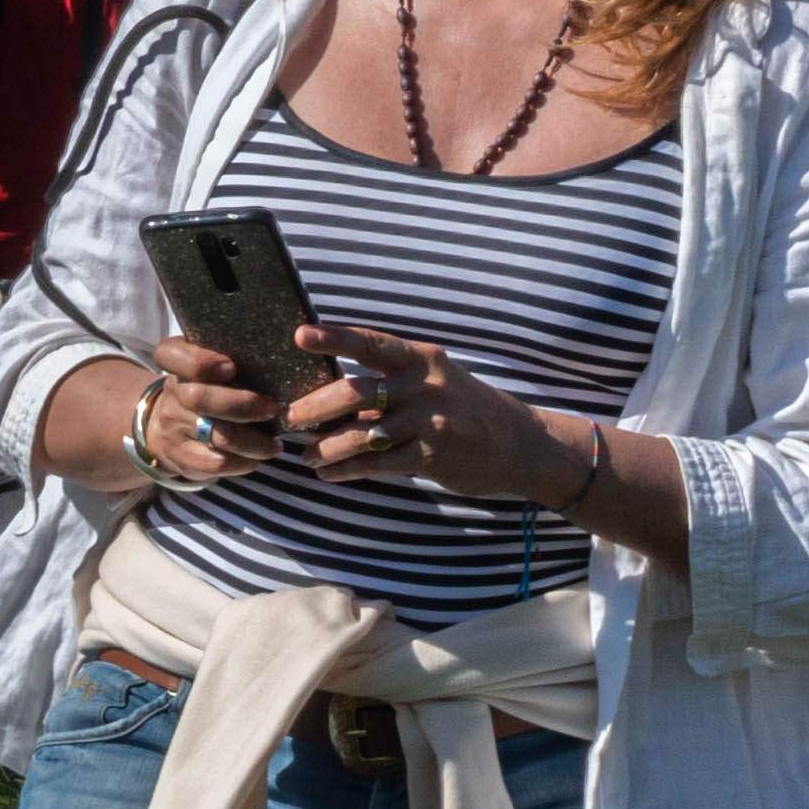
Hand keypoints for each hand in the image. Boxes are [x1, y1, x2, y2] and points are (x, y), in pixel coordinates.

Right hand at [116, 328, 286, 491]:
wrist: (168, 428)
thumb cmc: (208, 388)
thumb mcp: (211, 367)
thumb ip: (236, 358)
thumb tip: (288, 361)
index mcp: (177, 363)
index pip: (171, 354)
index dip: (199, 361)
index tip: (231, 368)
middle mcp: (172, 394)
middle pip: (199, 398)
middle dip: (241, 405)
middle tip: (272, 409)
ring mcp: (173, 427)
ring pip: (214, 435)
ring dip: (252, 442)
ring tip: (275, 445)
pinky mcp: (180, 457)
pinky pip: (213, 464)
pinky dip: (240, 463)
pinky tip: (254, 460)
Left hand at [274, 318, 556, 508]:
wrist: (521, 444)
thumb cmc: (463, 409)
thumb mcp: (434, 381)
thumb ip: (389, 382)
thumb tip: (326, 393)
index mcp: (421, 358)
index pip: (372, 343)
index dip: (335, 337)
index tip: (300, 334)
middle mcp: (426, 385)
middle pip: (357, 391)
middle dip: (315, 407)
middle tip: (287, 418)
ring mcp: (431, 421)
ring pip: (363, 434)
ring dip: (327, 447)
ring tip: (306, 456)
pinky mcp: (434, 456)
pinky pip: (378, 464)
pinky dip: (348, 470)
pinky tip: (328, 475)